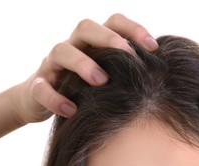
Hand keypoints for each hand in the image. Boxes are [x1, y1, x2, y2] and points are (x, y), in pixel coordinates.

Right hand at [15, 14, 157, 123]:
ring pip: (61, 51)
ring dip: (83, 63)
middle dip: (108, 39)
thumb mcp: (105, 78)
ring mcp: (52, 65)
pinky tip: (72, 110)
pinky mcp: (37, 86)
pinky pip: (41, 88)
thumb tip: (161, 78)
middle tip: (128, 56)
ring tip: (101, 81)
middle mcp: (72, 47)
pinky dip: (56, 98)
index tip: (153, 48)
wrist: (39, 101)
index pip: (112, 22)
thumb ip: (125, 73)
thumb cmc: (82, 88)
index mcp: (91, 43)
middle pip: (86, 28)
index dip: (133, 29)